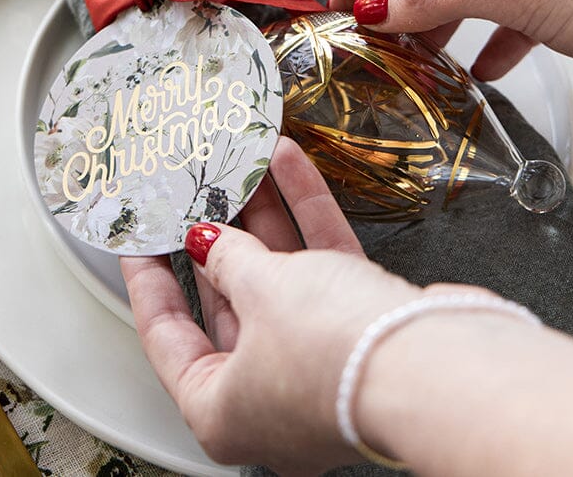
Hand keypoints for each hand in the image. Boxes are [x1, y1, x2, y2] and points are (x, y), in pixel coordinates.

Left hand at [121, 137, 417, 475]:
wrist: (433, 366)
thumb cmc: (334, 355)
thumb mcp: (260, 290)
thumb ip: (228, 258)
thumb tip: (208, 242)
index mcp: (221, 411)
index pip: (167, 339)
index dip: (150, 281)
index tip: (139, 238)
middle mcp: (269, 397)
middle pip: (229, 305)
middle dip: (217, 238)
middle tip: (197, 190)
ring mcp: (318, 365)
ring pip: (280, 280)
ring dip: (263, 216)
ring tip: (242, 161)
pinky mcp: (361, 333)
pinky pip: (323, 268)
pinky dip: (306, 217)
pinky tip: (290, 165)